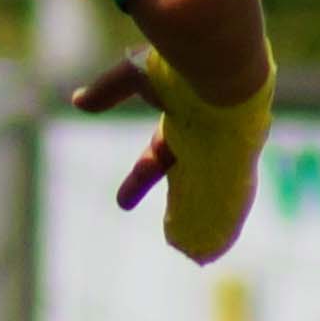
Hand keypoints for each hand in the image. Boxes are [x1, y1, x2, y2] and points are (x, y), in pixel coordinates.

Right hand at [75, 52, 262, 265]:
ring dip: (203, 216)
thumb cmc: (176, 69)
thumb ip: (108, 91)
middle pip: (187, 177)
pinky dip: (228, 219)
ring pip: (213, 189)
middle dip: (175, 203)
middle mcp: (205, 135)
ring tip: (197, 250)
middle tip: (168, 237)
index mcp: (181, 117)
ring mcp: (225, 149)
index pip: (158, 155)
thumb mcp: (133, 76)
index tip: (122, 203)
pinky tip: (220, 242)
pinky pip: (234, 198)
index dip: (141, 178)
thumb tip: (76, 100)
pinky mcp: (243, 161)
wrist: (220, 69)